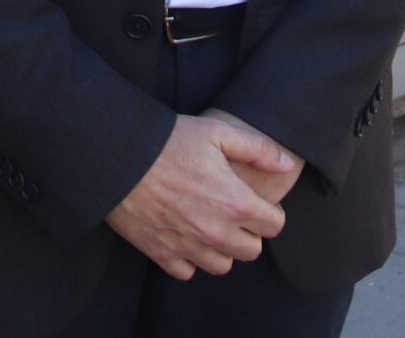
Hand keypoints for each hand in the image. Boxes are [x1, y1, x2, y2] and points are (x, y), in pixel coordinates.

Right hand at [104, 114, 292, 278]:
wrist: (119, 156)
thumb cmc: (168, 140)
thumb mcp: (217, 132)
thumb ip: (258, 150)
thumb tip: (286, 165)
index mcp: (235, 203)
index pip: (274, 226)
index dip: (268, 212)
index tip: (255, 201)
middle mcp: (215, 231)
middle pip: (251, 251)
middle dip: (248, 232)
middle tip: (233, 212)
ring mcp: (188, 245)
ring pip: (222, 265)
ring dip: (221, 249)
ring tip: (209, 225)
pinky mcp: (161, 253)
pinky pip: (187, 271)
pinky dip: (189, 258)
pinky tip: (184, 235)